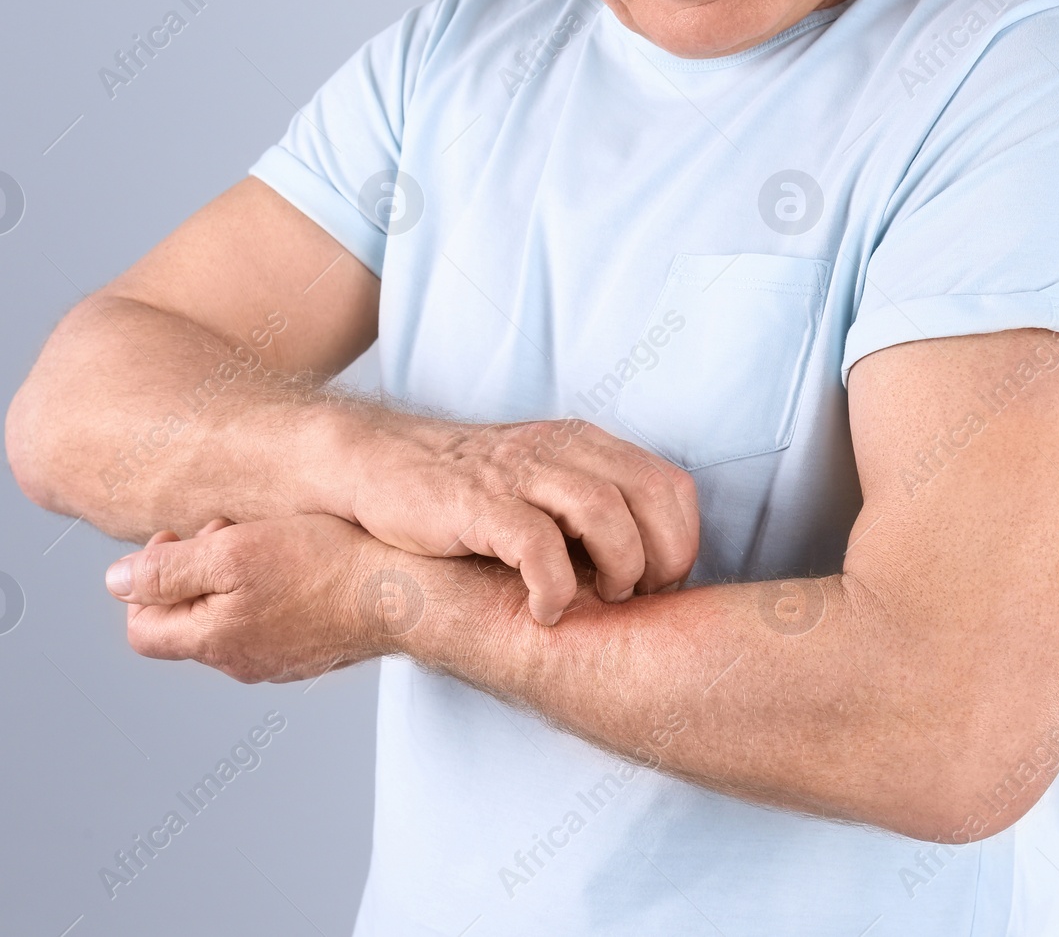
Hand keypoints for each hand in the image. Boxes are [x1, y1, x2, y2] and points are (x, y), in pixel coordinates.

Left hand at [106, 514, 390, 682]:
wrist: (406, 592)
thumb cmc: (325, 565)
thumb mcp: (232, 551)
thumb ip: (167, 570)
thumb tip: (115, 583)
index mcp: (213, 641)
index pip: (142, 629)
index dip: (145, 583)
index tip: (179, 542)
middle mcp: (242, 662)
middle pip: (186, 621)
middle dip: (193, 573)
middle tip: (229, 532)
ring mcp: (280, 661)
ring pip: (230, 620)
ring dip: (232, 580)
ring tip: (267, 543)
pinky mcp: (314, 651)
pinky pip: (271, 623)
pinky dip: (270, 593)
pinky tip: (301, 563)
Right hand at [339, 412, 697, 624]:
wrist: (378, 465)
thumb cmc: (468, 495)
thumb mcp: (542, 488)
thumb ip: (592, 513)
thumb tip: (651, 574)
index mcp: (585, 446)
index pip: (671, 485)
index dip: (681, 541)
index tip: (662, 585)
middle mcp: (560, 451)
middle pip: (651, 494)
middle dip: (661, 557)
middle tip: (637, 599)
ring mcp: (518, 474)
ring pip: (605, 511)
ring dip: (618, 567)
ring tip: (600, 601)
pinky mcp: (477, 504)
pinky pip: (537, 544)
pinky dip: (554, 586)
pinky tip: (544, 611)